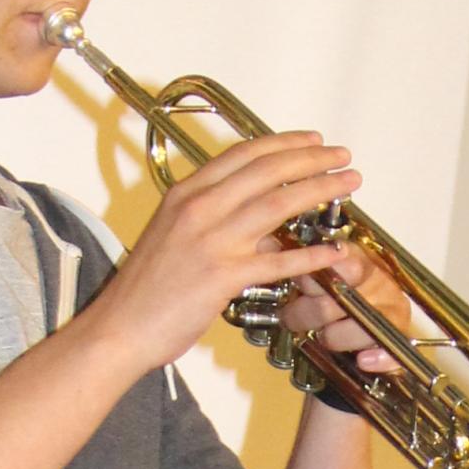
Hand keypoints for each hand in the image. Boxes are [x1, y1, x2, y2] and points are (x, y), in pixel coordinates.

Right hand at [81, 129, 363, 378]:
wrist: (119, 328)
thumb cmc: (146, 291)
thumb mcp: (178, 239)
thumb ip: (218, 226)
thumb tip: (267, 231)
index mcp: (185, 194)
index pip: (243, 155)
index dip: (283, 144)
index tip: (313, 140)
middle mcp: (199, 208)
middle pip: (266, 171)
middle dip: (311, 158)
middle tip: (343, 156)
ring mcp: (211, 241)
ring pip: (277, 205)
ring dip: (319, 190)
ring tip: (349, 185)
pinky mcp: (222, 277)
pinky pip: (277, 262)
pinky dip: (310, 256)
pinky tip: (334, 252)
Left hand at [280, 244, 414, 395]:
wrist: (359, 332)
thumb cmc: (335, 301)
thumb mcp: (317, 278)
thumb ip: (298, 263)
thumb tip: (265, 242)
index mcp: (362, 262)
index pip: (341, 260)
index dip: (313, 275)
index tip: (297, 284)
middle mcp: (381, 285)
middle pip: (343, 295)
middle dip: (310, 310)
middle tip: (294, 317)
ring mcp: (393, 313)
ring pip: (360, 326)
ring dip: (334, 337)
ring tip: (323, 337)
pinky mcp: (400, 343)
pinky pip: (392, 352)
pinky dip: (377, 358)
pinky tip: (363, 360)